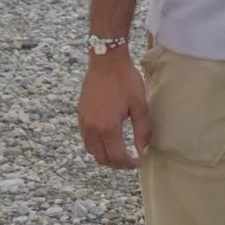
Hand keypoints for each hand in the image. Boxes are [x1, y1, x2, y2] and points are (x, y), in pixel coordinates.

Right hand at [78, 51, 151, 168]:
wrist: (106, 61)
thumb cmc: (125, 80)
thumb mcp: (140, 105)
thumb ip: (142, 130)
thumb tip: (144, 149)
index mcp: (108, 128)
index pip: (117, 157)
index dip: (129, 164)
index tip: (140, 161)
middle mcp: (92, 129)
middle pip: (102, 158)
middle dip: (117, 164)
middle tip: (131, 161)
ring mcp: (84, 122)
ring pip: (91, 150)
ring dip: (105, 156)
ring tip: (120, 153)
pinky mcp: (80, 115)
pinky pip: (86, 139)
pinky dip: (96, 146)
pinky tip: (107, 140)